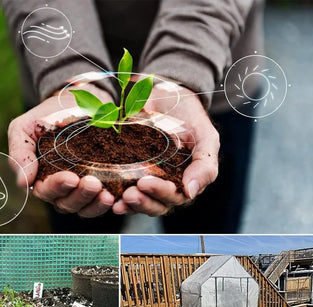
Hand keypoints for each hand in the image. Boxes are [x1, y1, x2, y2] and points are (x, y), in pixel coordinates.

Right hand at [7, 85, 115, 217]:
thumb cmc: (47, 117)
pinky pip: (102, 202)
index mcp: (40, 179)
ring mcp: (81, 190)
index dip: (58, 187)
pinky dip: (109, 202)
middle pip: (67, 203)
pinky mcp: (100, 186)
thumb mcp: (25, 128)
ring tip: (106, 194)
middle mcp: (60, 190)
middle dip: (80, 196)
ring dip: (95, 204)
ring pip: (85, 208)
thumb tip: (23, 183)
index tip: (70, 177)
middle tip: (93, 183)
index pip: (46, 191)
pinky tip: (116, 197)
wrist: (76, 103)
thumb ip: (20, 154)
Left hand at [113, 84, 218, 215]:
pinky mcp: (129, 172)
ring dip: (128, 204)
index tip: (145, 183)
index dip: (160, 193)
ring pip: (139, 202)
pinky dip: (114, 195)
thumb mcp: (205, 137)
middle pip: (155, 205)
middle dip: (142, 202)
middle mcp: (166, 186)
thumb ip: (205, 165)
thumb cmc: (190, 117)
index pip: (174, 197)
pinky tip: (107, 196)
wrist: (167, 95)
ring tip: (117, 200)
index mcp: (185, 182)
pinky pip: (122, 190)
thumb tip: (191, 192)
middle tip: (129, 194)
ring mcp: (146, 180)